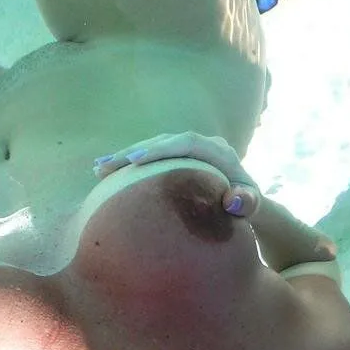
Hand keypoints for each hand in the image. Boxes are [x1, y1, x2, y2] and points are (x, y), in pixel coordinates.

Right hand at [92, 132, 260, 218]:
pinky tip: (104, 173)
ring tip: (98, 168)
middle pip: (163, 141)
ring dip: (124, 156)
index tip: (135, 161)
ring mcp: (187, 150)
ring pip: (152, 147)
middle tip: (105, 165)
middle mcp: (202, 144)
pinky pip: (150, 157)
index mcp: (218, 151)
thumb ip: (248, 204)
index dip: (160, 150)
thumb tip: (235, 201)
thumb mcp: (251, 207)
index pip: (186, 143)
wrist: (246, 201)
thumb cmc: (247, 207)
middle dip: (132, 152)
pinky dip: (128, 163)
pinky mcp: (176, 158)